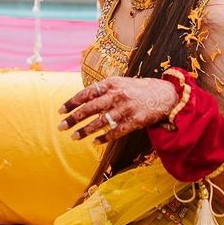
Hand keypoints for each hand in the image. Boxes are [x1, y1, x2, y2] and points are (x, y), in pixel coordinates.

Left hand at [57, 76, 178, 143]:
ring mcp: (126, 108)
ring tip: (74, 137)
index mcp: (111, 84)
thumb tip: (81, 100)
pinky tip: (95, 142)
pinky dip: (104, 137)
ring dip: (85, 131)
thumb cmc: (136, 89)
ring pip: (101, 122)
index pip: (86, 93)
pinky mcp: (135, 121)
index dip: (72, 102)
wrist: (164, 94)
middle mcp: (117, 95)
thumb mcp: (119, 83)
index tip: (60, 111)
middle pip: (90, 108)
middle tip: (61, 126)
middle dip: (73, 118)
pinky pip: (116, 132)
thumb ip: (102, 90)